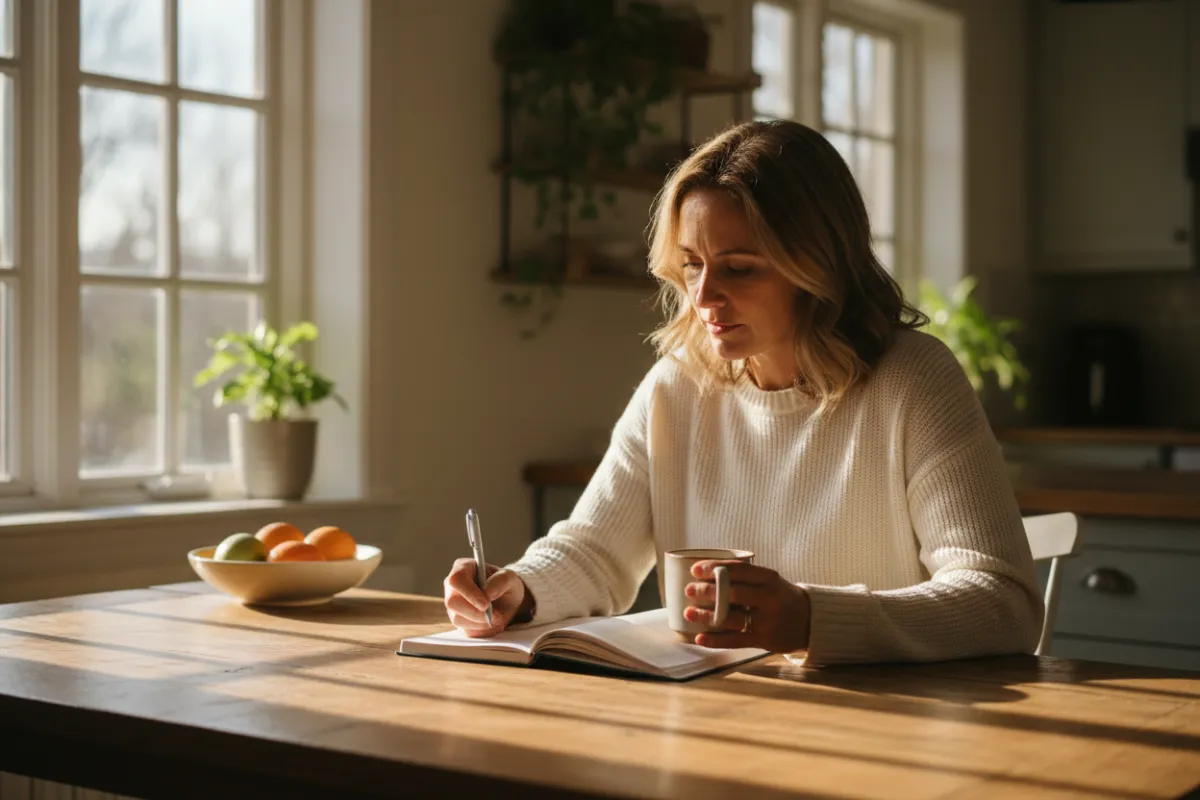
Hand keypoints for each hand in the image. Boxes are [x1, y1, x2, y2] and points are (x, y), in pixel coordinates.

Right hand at [443, 558, 532, 637]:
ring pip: (458, 619)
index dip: (469, 593)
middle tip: (495, 615)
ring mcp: (454, 605)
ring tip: (498, 618)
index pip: (456, 579)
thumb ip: (500, 581)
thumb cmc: (506, 585)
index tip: (486, 605)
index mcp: (463, 568)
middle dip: (475, 613)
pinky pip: (466, 630)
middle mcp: (453, 586)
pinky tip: (493, 624)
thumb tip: (487, 593)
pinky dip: (483, 630)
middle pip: (452, 602)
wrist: (508, 601)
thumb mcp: (511, 578)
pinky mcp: (459, 620)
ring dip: (481, 623)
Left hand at [685, 560, 810, 651]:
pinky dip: (715, 640)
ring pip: (731, 618)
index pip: (738, 570)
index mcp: (769, 579)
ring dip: (706, 616)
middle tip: (689, 590)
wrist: (809, 621)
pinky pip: (735, 641)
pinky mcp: (763, 640)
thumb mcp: (770, 581)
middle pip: (733, 593)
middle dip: (707, 591)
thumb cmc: (780, 597)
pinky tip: (699, 638)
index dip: (715, 568)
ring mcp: (767, 621)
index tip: (695, 569)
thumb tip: (707, 572)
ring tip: (689, 613)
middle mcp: (769, 598)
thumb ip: (745, 577)